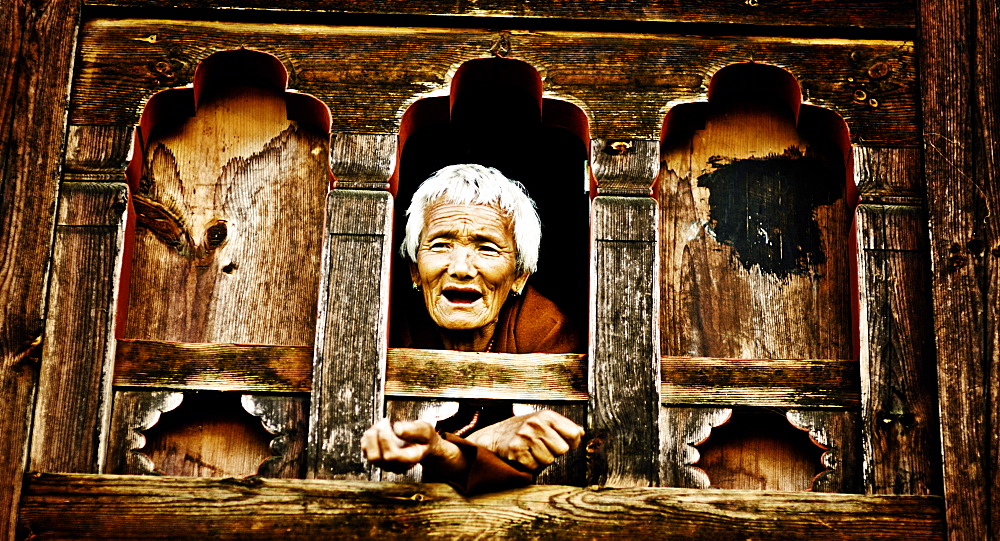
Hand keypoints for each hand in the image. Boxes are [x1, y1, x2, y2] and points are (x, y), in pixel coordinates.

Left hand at [361, 418, 465, 474]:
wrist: (423, 446)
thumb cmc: (424, 438)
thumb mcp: (425, 430)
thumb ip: (414, 430)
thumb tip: (397, 428)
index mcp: (409, 459)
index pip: (391, 455)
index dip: (384, 439)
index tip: (388, 422)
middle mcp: (396, 466)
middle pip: (376, 458)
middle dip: (374, 437)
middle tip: (382, 422)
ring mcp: (386, 465)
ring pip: (369, 455)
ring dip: (371, 436)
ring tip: (382, 423)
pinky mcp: (379, 460)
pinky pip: (366, 450)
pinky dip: (368, 437)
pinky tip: (379, 428)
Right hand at [465, 410, 583, 470]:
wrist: (495, 436)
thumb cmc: (524, 430)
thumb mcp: (544, 421)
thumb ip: (564, 427)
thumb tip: (582, 433)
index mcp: (547, 415)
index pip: (574, 433)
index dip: (572, 442)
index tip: (565, 442)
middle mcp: (536, 423)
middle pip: (562, 449)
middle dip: (554, 451)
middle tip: (541, 445)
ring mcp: (525, 437)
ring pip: (549, 460)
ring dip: (541, 459)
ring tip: (531, 450)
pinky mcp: (516, 451)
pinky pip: (534, 467)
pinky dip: (530, 465)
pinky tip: (523, 456)